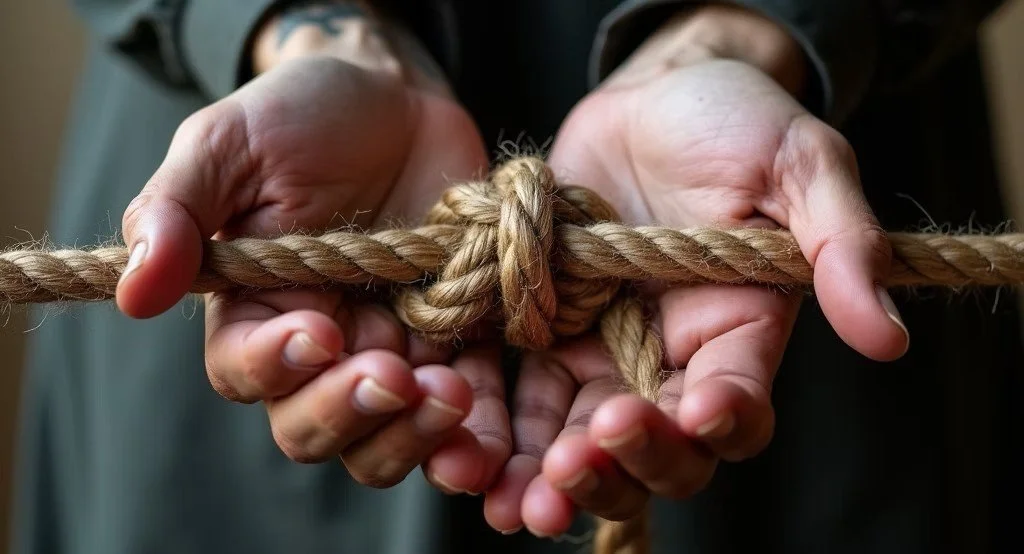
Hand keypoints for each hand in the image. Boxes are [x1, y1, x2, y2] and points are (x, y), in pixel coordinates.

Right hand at [115, 4, 510, 494]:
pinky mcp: (457, 342)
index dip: (277, 367)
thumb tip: (134, 292)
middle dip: (351, 413)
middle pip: (313, 426)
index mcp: (255, 308)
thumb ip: (177, 210)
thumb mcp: (229, 143)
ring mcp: (392, 349)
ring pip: (386, 438)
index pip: (246, 371)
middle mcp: (321, 345)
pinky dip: (475, 428)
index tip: (320, 331)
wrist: (398, 99)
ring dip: (415, 435)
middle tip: (396, 376)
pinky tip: (487, 410)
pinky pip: (465, 411)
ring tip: (453, 391)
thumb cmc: (302, 115)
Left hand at [484, 6, 909, 534]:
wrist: (647, 98)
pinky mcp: (543, 335)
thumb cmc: (734, 122)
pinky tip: (470, 461)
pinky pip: (520, 399)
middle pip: (659, 452)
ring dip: (552, 479)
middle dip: (624, 465)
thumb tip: (889, 338)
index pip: (738, 405)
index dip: (720, 419)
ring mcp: (602, 354)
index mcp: (740, 332)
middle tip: (581, 458)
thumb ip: (840, 243)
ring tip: (519, 499)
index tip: (695, 410)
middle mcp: (671, 361)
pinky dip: (500, 435)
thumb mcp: (800, 164)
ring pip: (581, 444)